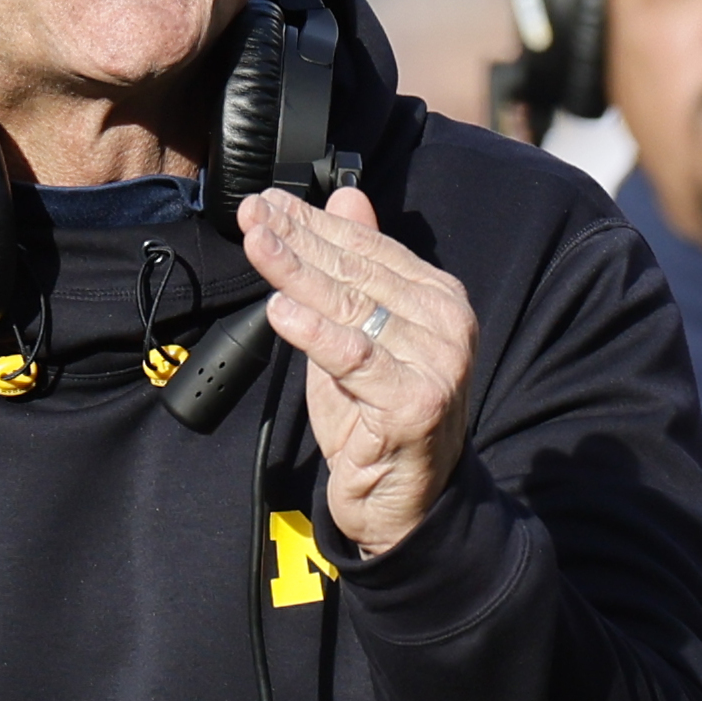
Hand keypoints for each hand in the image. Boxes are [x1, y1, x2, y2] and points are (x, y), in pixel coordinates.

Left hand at [241, 187, 477, 560]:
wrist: (405, 504)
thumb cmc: (379, 418)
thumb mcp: (363, 335)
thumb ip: (358, 269)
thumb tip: (346, 196)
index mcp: (440, 299)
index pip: (369, 249)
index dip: (315, 223)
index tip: (267, 204)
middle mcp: (449, 325)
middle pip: (357, 273)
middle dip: (298, 240)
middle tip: (252, 214)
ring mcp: (437, 364)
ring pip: (352, 309)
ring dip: (296, 273)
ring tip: (257, 245)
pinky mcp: (416, 403)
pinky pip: (354, 359)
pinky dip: (314, 333)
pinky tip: (280, 309)